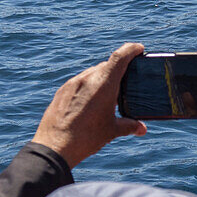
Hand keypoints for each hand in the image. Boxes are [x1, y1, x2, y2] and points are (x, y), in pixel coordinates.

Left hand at [32, 43, 146, 167]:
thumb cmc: (86, 138)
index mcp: (104, 84)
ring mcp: (72, 83)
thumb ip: (129, 126)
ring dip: (103, 78)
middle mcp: (87, 79)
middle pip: (107, 65)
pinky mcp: (62, 90)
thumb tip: (142, 129)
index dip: (131, 49)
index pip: (120, 57)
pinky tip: (90, 101)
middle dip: (118, 69)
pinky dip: (89, 85)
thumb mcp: (112, 131)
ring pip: (92, 72)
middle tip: (127, 80)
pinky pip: (80, 81)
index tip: (139, 49)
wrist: (54, 147)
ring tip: (108, 94)